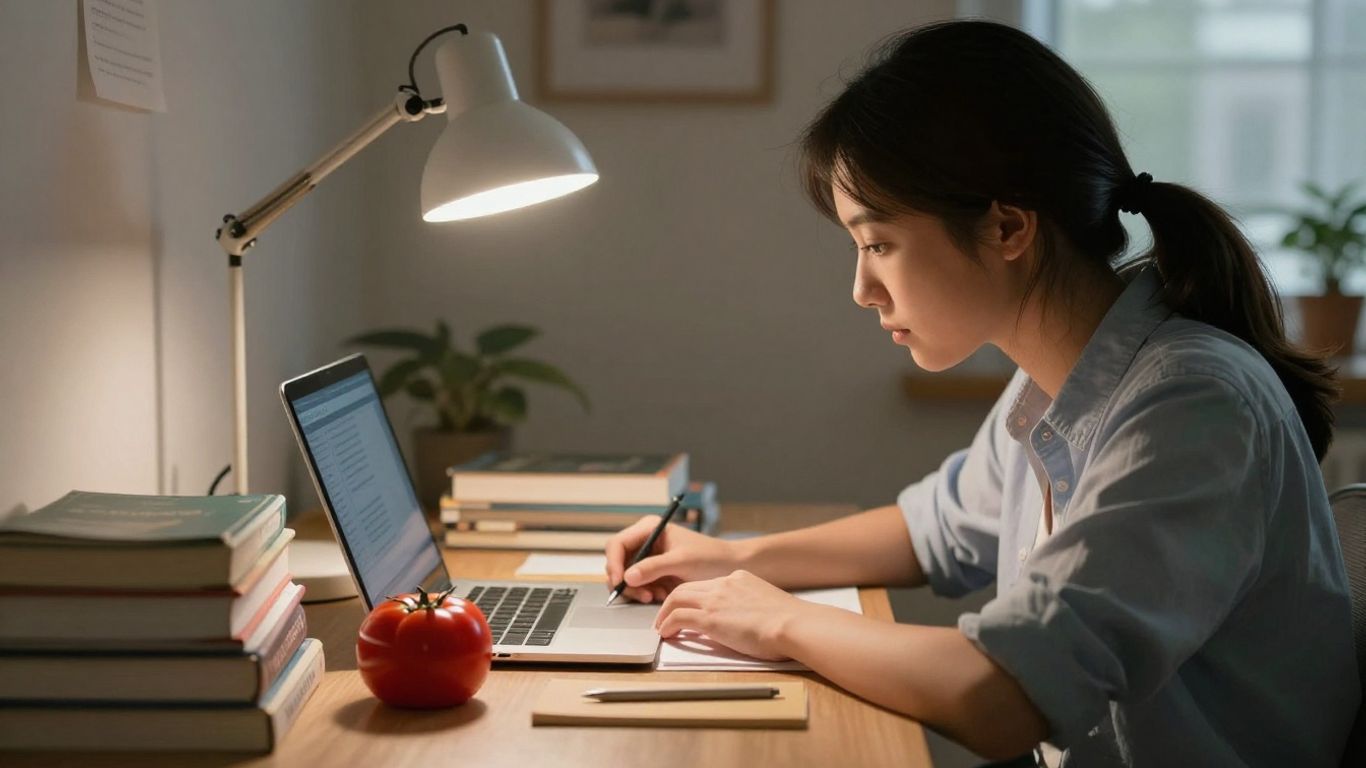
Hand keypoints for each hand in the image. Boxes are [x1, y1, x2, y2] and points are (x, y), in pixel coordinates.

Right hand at [604, 516, 743, 603]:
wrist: (728, 568)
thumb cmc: (709, 557)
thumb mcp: (681, 561)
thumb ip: (653, 567)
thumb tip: (626, 577)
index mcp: (649, 529)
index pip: (617, 544)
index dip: (613, 563)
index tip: (620, 581)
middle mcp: (644, 542)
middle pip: (617, 563)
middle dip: (626, 582)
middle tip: (643, 595)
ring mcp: (647, 559)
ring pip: (625, 578)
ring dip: (636, 591)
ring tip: (655, 596)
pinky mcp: (652, 575)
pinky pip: (637, 587)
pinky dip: (643, 594)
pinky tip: (660, 596)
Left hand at [653, 570, 811, 660]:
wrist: (793, 625)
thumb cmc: (789, 622)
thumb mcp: (765, 603)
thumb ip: (748, 606)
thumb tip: (742, 621)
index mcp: (738, 579)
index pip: (706, 584)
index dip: (692, 596)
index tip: (687, 607)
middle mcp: (724, 584)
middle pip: (685, 587)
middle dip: (671, 602)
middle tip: (665, 616)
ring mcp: (715, 600)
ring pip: (676, 598)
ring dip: (664, 614)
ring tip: (661, 627)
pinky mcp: (709, 618)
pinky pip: (678, 618)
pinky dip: (667, 625)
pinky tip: (666, 634)